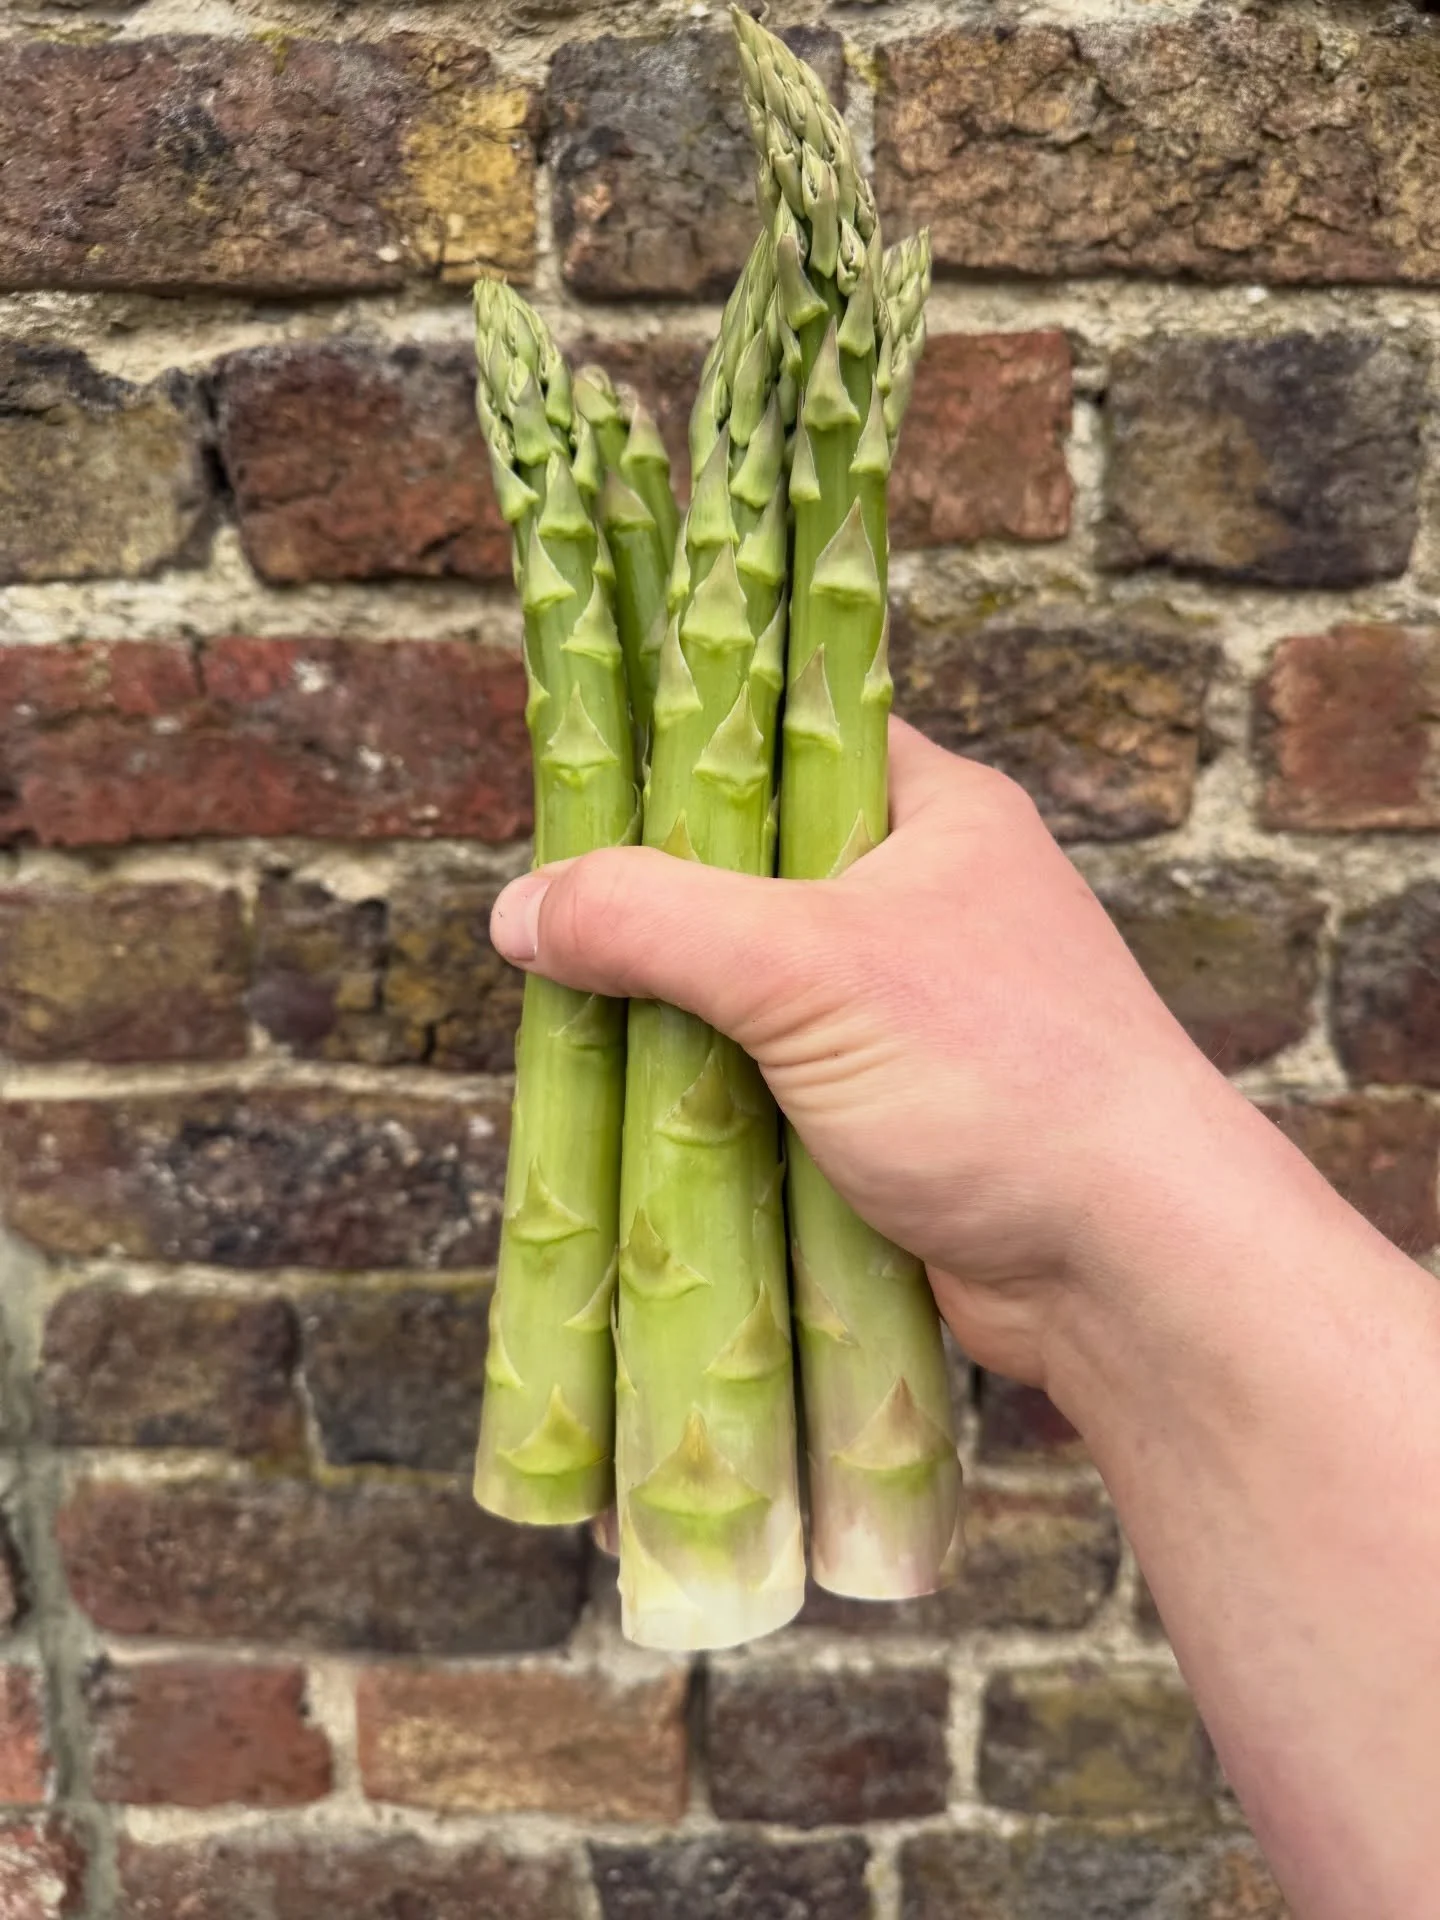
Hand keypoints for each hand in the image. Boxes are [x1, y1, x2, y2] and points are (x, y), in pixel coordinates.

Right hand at [490, 719, 1251, 1387]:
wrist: (1127, 1267)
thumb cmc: (998, 1078)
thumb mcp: (810, 967)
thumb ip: (656, 920)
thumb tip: (517, 909)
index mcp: (935, 815)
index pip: (791, 736)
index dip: (686, 753)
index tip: (582, 786)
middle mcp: (925, 900)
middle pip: (752, 874)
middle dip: (659, 911)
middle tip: (557, 932)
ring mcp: (909, 1013)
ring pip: (751, 990)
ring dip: (676, 1020)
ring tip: (573, 1027)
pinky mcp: (889, 1112)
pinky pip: (768, 1082)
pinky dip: (708, 1099)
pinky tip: (631, 1112)